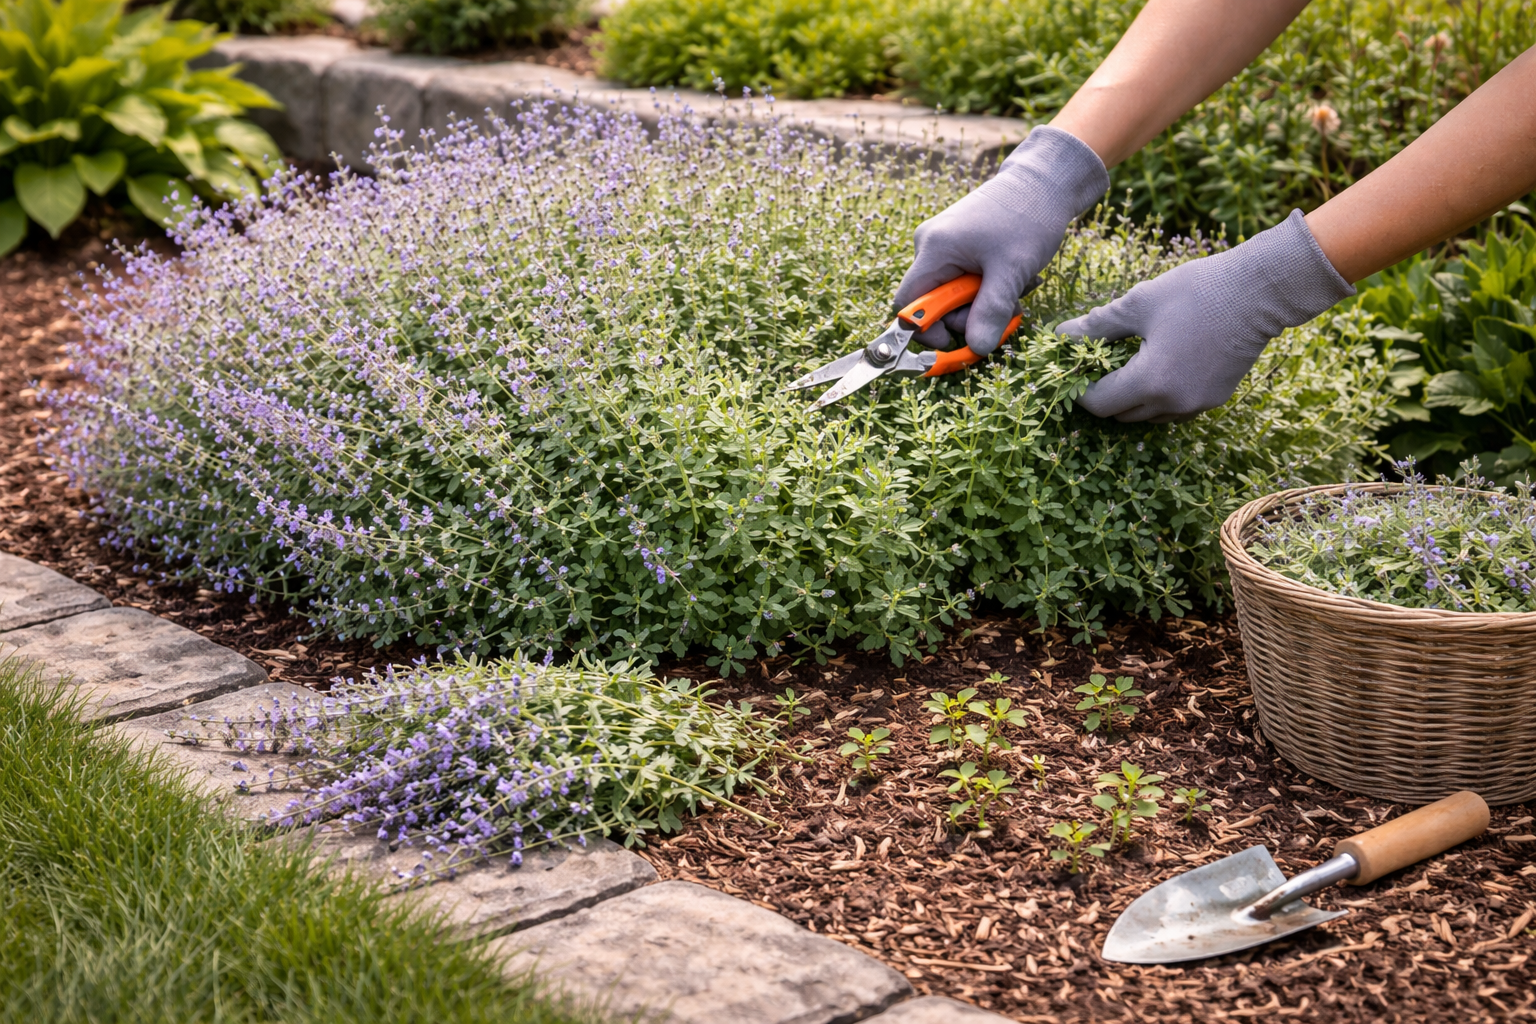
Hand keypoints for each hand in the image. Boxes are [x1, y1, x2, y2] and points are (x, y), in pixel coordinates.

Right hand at [895, 126, 1107, 354]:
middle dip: (972, 315)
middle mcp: (930, 247)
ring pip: (954, 296)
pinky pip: (964, 282)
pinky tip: (1013, 276)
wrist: (1044, 182)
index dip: (926, 329)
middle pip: (935, 304)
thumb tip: (976, 348)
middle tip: (1009, 308)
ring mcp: (944, 246)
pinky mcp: (959, 247)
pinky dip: (989, 288)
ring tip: (1018, 286)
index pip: (907, 304)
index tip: (958, 339)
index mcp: (934, 249)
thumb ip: (991, 311)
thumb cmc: (1028, 217)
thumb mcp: (1012, 270)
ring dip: (986, 302)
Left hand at [1057, 210, 1354, 422]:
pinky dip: (1157, 396)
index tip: (1072, 368)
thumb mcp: (1138, 304)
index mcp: (1151, 383)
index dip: (1079, 389)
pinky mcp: (1215, 398)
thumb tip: (1059, 337)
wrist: (1261, 291)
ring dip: (1131, 397)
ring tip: (1126, 362)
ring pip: (1147, 415)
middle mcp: (1174, 404)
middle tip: (1095, 364)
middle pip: (1120, 414)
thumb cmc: (1197, 291)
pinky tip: (1156, 365)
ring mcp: (1197, 405)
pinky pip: (1173, 409)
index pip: (1098, 403)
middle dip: (1103, 393)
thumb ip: (1095, 326)